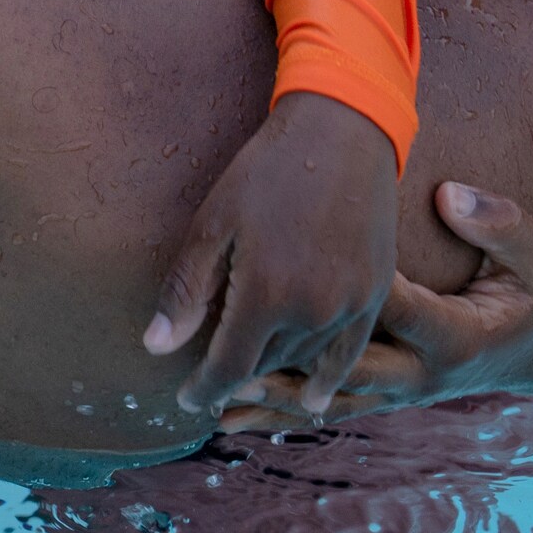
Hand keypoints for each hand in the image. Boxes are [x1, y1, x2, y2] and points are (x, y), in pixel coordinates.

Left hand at [142, 93, 399, 416]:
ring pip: (304, 360)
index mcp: (266, 294)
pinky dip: (330, 378)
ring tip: (252, 384)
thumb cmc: (267, 172)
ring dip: (276, 373)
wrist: (343, 131)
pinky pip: (350, 352)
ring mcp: (350, 305)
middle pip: (266, 365)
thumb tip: (157, 348)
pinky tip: (314, 401)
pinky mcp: (376, 293)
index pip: (229, 366)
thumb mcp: (213, 224)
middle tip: (212, 380)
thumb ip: (186, 291)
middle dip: (236, 376)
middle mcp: (312, 310)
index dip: (205, 389)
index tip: (187, 402)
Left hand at [213, 182, 532, 435]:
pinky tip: (242, 419)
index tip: (286, 283)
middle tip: (230, 377)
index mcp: (452, 332)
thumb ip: (497, 223)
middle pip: (344, 375)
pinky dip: (289, 413)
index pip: (390, 313)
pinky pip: (335, 409)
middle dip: (285, 378)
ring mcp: (406, 392)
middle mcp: (424, 372)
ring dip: (278, 406)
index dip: (342, 299)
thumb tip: (450, 197)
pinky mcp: (392, 399)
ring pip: (333, 403)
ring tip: (222, 411)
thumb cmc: (531, 287)